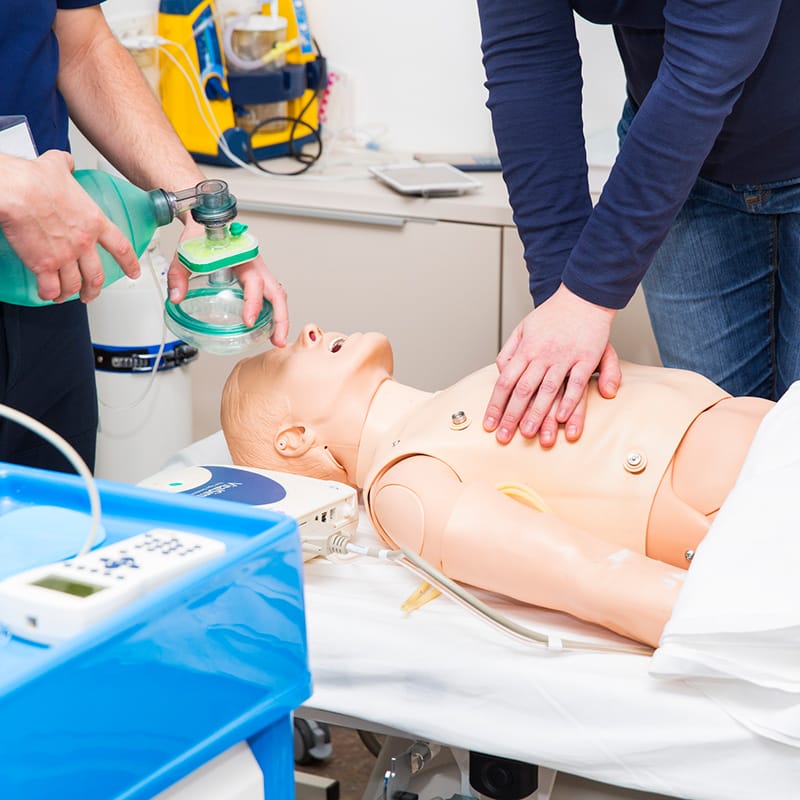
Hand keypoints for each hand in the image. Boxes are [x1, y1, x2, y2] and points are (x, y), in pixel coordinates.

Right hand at [0, 150, 140, 302]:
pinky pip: (50, 288)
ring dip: (71, 293)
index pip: (120, 247)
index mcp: (94, 222)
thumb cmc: (35, 179)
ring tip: (67, 296)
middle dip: (95, 288)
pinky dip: (50, 294)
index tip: (134, 272)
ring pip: (74, 285)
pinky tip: (48, 294)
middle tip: (91, 293)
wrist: (17, 190)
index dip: (129, 263)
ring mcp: (65, 256)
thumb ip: (66, 166)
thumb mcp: (58, 166)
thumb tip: (65, 163)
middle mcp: (83, 243)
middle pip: (96, 275)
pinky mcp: (43, 265)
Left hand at [167, 221, 288, 347]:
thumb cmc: (202, 237)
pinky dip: (274, 313)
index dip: (253, 302)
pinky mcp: (256, 278)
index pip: (254, 281)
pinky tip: (268, 329)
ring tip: (276, 339)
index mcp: (242, 257)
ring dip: (280, 318)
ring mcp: (258, 272)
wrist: (206, 225)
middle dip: (280, 318)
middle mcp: (255, 265)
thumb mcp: (187, 254)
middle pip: (276, 292)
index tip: (248, 320)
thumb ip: (178, 274)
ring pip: (277, 295)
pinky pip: (270, 296)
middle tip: (277, 340)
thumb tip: (176, 297)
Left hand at [484, 284, 620, 445]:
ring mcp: (564, 357)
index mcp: (525, 349)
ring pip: (547, 390)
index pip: (505, 382)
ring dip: (537, 414)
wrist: (581, 297)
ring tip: (528, 434)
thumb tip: (500, 371)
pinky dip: (568, 401)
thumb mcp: (522, 328)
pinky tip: (560, 417)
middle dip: (511, 416)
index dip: (496, 405)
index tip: (489, 424)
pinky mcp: (586, 358)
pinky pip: (577, 383)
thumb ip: (509, 352)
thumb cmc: (551, 316)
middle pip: (522, 390)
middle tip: (504, 437)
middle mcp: (542, 355)